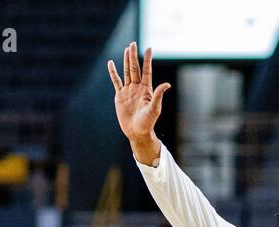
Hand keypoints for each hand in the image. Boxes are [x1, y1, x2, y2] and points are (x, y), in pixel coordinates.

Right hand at [107, 43, 169, 159]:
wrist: (137, 132)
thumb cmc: (148, 122)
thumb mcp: (155, 108)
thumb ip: (159, 95)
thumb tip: (167, 84)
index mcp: (146, 90)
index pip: (146, 71)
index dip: (147, 60)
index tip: (149, 48)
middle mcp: (137, 88)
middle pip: (135, 68)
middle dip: (134, 56)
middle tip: (133, 43)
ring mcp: (128, 91)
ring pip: (127, 72)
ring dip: (126, 61)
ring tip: (126, 49)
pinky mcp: (120, 96)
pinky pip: (116, 81)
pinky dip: (113, 72)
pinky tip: (111, 63)